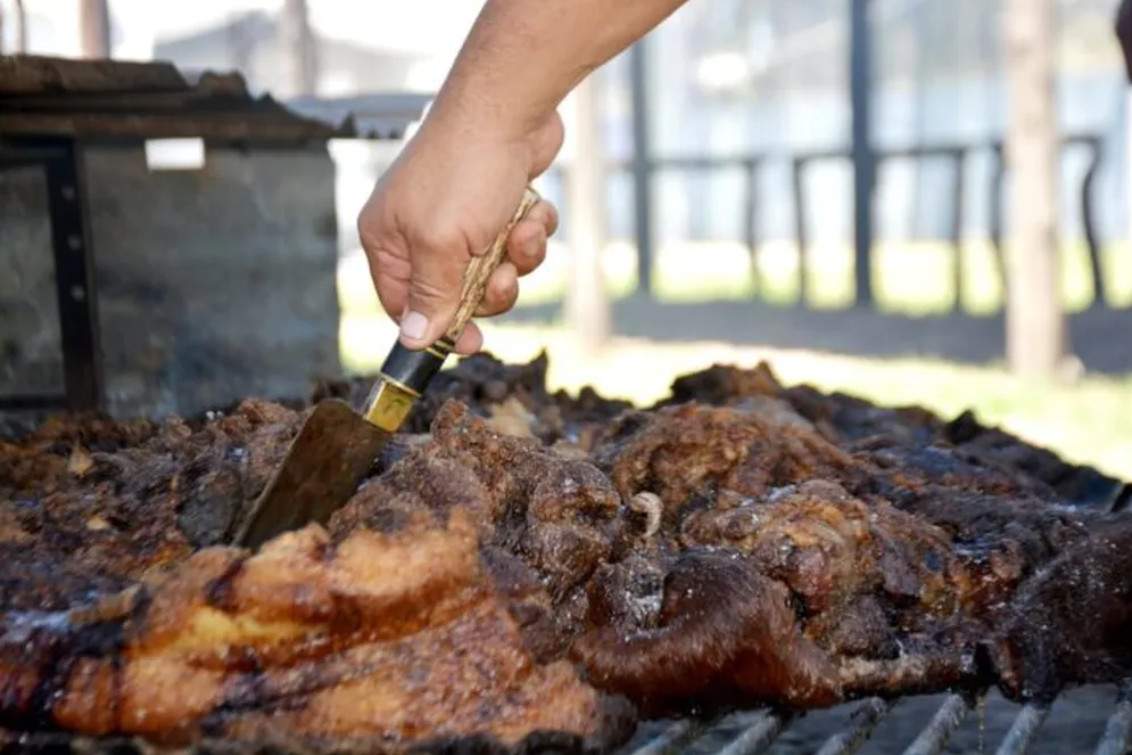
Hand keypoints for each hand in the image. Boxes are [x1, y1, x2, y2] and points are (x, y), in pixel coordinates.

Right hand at [358, 110, 562, 353]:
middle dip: (490, 289)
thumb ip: (431, 297)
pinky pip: (517, 241)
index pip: (403, 305)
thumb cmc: (465, 169)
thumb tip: (412, 340)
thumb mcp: (441, 246)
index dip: (437, 328)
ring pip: (494, 270)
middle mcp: (419, 229)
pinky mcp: (497, 203)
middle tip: (501, 274)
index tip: (472, 342)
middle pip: (456, 294)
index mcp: (388, 239)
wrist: (512, 107)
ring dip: (517, 258)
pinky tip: (533, 207)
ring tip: (521, 229)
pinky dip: (531, 229)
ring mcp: (460, 215)